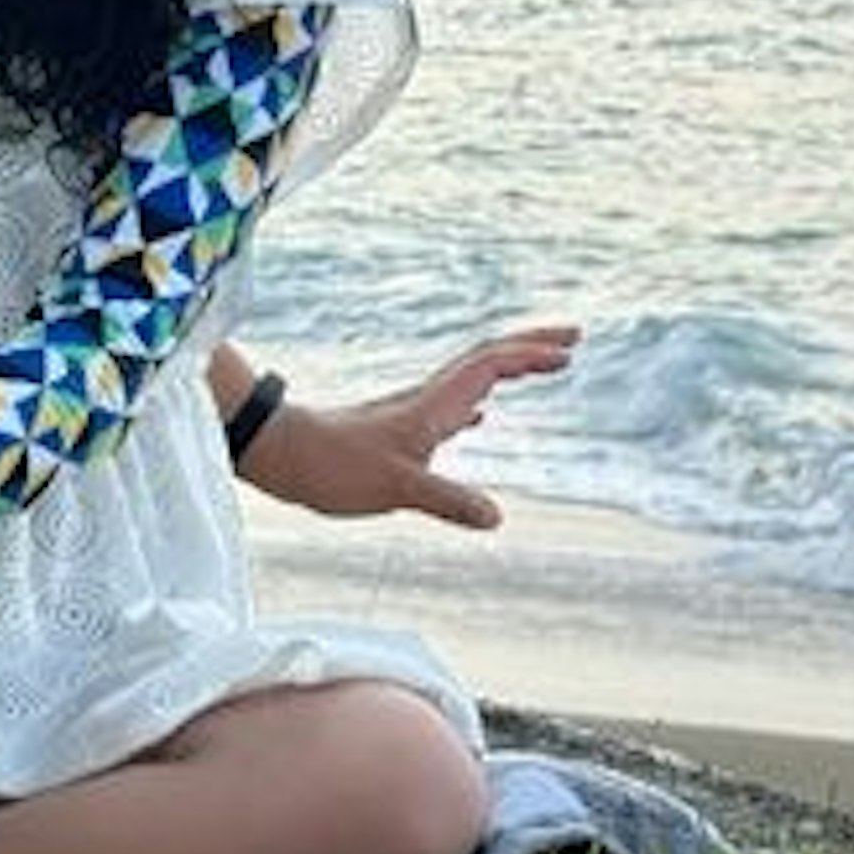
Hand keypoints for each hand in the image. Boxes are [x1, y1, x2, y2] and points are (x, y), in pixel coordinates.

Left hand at [244, 322, 577, 529]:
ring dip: (509, 367)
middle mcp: (428, 399)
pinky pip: (451, 405)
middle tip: (573, 336)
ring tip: (540, 365)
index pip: (491, 365)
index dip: (530, 355)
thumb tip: (497, 517)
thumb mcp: (396, 488)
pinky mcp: (400, 430)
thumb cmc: (334, 467)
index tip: (568, 351)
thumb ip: (447, 501)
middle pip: (487, 358)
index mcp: (433, 405)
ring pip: (470, 377)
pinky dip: (476, 400)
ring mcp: (414, 412)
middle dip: (530, 344)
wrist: (281, 454)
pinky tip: (480, 414)